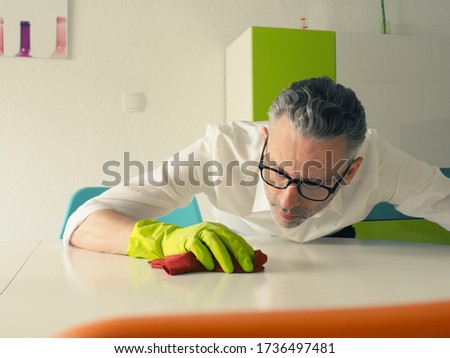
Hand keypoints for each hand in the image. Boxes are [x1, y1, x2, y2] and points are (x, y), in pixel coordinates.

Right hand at [127, 221, 254, 272]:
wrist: (170, 240)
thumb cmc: (194, 245)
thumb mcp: (212, 246)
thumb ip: (225, 250)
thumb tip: (245, 261)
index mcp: (219, 229)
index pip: (236, 238)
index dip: (246, 249)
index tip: (254, 261)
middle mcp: (211, 228)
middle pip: (228, 238)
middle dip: (239, 253)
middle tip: (247, 267)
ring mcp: (199, 233)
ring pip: (214, 242)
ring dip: (223, 256)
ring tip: (229, 270)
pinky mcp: (187, 240)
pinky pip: (198, 247)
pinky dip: (205, 257)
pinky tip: (209, 267)